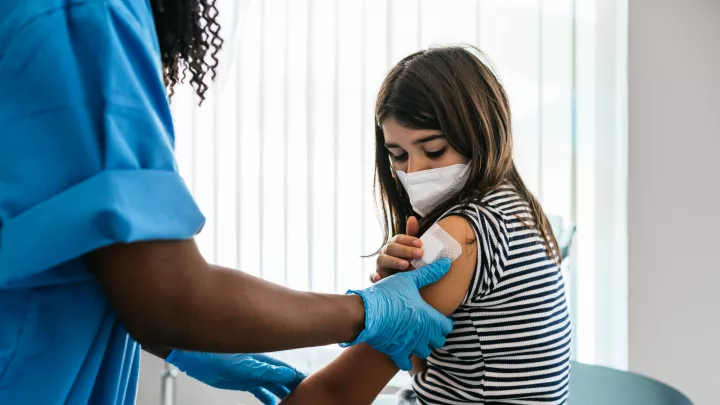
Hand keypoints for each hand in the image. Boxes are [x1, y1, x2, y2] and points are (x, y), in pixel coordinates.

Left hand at [166, 350, 305, 403]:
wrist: (198, 357)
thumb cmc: (218, 354)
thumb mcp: (245, 365)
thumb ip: (266, 369)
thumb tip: (287, 372)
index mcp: (265, 361)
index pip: (288, 372)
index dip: (299, 379)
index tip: (310, 385)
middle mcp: (262, 367)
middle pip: (283, 380)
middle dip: (294, 388)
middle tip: (304, 396)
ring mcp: (254, 374)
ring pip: (274, 386)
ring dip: (283, 394)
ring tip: (292, 402)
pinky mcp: (244, 382)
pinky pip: (261, 392)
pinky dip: (268, 398)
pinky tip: (273, 403)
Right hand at [342, 258, 453, 370]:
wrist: (366, 312)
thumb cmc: (387, 294)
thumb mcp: (408, 280)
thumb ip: (429, 273)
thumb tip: (447, 262)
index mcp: (428, 317)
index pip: (447, 326)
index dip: (444, 322)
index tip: (439, 318)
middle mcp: (422, 334)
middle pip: (438, 341)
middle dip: (435, 335)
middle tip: (428, 327)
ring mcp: (410, 345)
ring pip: (424, 352)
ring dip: (422, 346)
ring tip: (417, 337)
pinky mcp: (396, 352)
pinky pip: (406, 363)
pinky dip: (406, 359)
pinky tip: (403, 350)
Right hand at [372, 216, 422, 281]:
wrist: (401, 283)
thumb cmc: (408, 263)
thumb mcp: (412, 250)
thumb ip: (412, 235)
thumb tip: (411, 218)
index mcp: (393, 245)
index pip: (398, 238)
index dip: (409, 239)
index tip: (421, 243)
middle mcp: (385, 253)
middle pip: (391, 248)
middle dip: (406, 250)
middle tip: (420, 254)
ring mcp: (380, 265)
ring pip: (382, 259)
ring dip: (394, 261)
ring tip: (406, 265)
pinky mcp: (377, 278)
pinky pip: (372, 277)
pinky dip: (374, 277)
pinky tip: (379, 278)